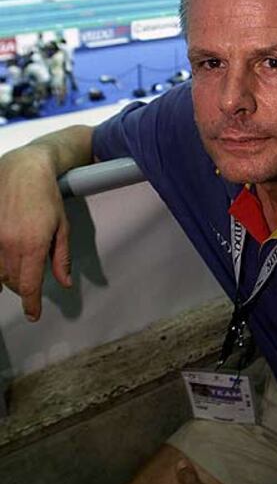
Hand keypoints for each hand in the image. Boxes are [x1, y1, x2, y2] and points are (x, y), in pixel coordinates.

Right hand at [0, 148, 71, 319]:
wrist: (24, 169)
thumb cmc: (46, 195)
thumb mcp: (62, 228)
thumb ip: (62, 258)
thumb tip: (64, 282)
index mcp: (32, 245)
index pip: (29, 286)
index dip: (31, 304)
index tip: (33, 314)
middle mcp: (9, 244)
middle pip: (12, 282)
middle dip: (23, 288)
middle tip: (31, 286)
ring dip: (9, 278)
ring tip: (19, 271)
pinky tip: (3, 265)